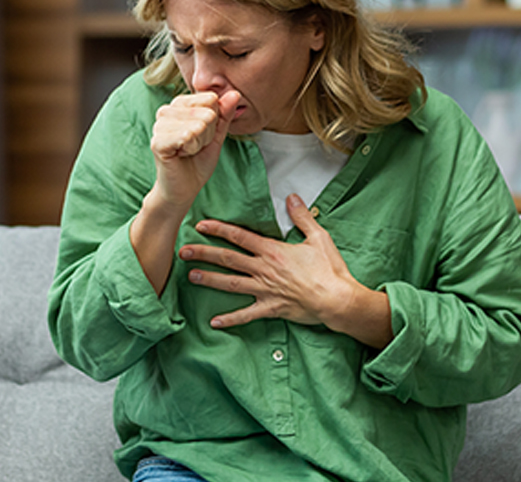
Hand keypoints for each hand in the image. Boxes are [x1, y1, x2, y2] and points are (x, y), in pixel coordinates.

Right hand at [149, 90, 240, 210]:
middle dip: (208, 134)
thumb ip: (225, 114)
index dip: (214, 122)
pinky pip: (185, 137)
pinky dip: (190, 148)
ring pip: (197, 125)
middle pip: (207, 113)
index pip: (211, 99)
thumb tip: (234, 94)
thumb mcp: (217, 135)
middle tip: (195, 146)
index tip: (203, 135)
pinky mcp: (157, 142)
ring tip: (188, 151)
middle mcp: (166, 111)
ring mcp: (159, 125)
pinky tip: (182, 154)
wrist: (184, 188)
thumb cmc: (198, 160)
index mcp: (179, 104)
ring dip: (199, 143)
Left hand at [179, 194, 392, 348]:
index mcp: (272, 251)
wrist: (337, 299)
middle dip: (204, 254)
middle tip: (183, 251)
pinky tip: (214, 322)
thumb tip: (292, 197)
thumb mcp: (318, 237)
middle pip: (228, 259)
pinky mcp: (271, 308)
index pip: (239, 237)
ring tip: (191, 277)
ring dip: (209, 280)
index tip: (201, 225)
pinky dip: (230, 319)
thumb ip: (302, 216)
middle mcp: (264, 269)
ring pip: (231, 284)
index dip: (218, 230)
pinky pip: (246, 315)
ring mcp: (265, 290)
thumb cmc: (329, 269)